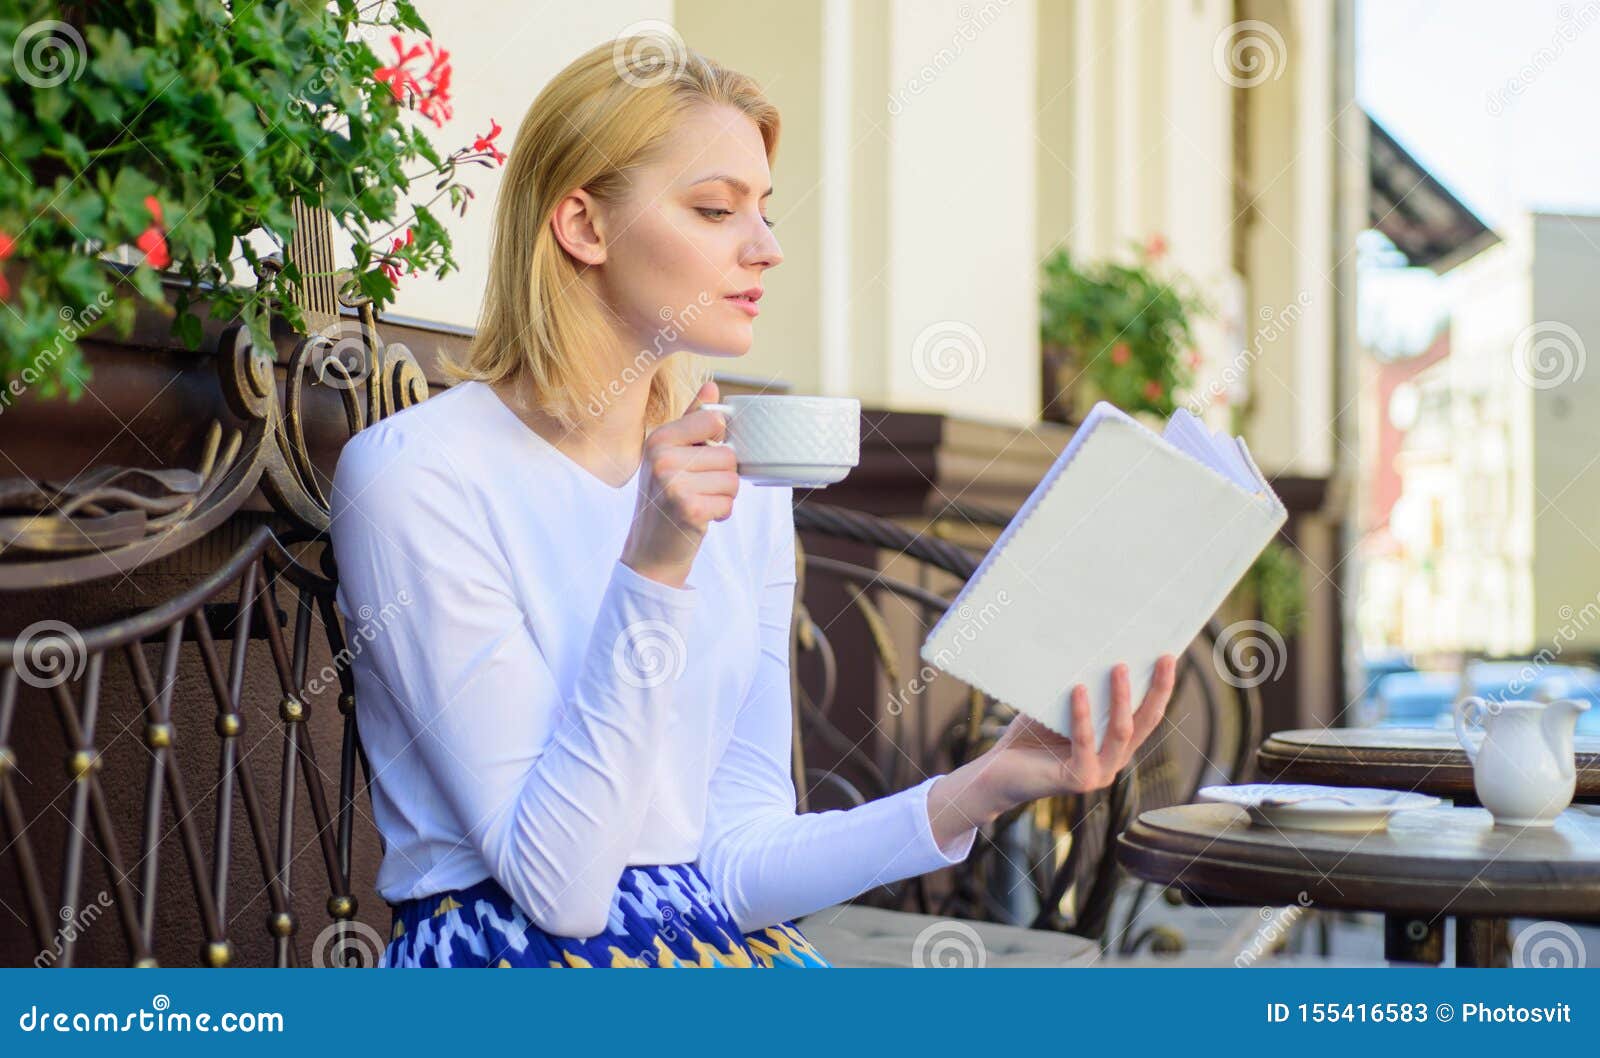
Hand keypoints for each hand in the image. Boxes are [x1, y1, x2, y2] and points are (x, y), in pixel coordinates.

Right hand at [619, 380, 738, 587]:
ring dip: (723, 496)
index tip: (701, 460)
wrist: (650, 550)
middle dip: (723, 477)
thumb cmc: (666, 499)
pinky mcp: (688, 508)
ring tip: (699, 502)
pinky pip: (729, 503)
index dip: (719, 443)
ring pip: (732, 480)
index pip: (715, 420)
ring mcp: (673, 483)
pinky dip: (721, 514)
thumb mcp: (672, 455)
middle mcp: (662, 457)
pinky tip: (700, 518)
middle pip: (728, 454)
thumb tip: (712, 387)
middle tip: (698, 490)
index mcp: (659, 437)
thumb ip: (692, 421)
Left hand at [926, 655, 1177, 845]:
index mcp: (1113, 744)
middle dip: (1158, 689)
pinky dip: (1082, 714)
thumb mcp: (1058, 708)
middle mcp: (1113, 760)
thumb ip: (1079, 690)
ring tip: (1119, 667)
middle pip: (1145, 722)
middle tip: (1165, 658)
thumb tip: (1089, 648)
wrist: (998, 773)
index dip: (1160, 688)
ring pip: (1121, 732)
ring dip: (1121, 697)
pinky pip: (1084, 742)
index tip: (1168, 657)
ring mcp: (1099, 772)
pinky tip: (1077, 689)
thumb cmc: (1029, 738)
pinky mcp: (1078, 779)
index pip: (1146, 715)